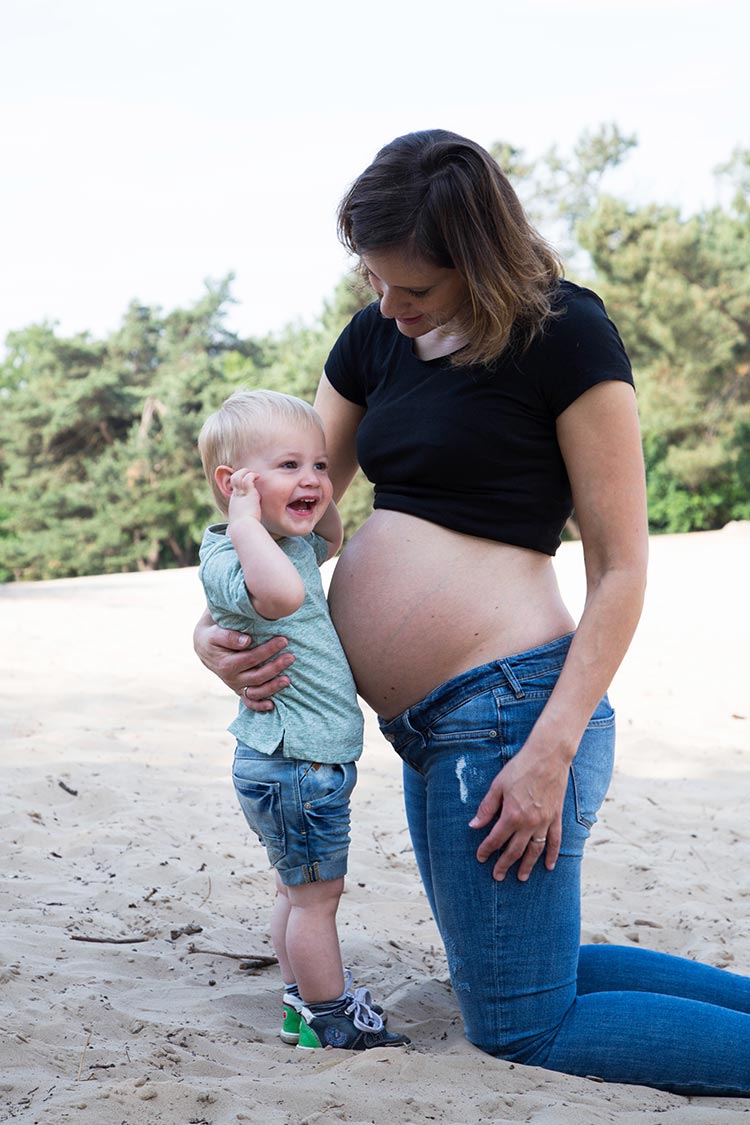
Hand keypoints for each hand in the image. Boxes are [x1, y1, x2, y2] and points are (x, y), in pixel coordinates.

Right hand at [193, 609, 293, 712]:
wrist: (205, 647)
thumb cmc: (213, 637)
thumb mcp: (216, 633)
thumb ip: (229, 637)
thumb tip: (246, 641)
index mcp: (226, 664)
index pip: (251, 658)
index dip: (268, 650)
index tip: (283, 641)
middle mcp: (231, 678)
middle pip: (257, 676)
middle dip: (275, 667)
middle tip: (291, 657)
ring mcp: (236, 686)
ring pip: (256, 691)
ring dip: (273, 687)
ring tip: (288, 680)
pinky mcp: (240, 690)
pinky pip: (249, 702)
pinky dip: (259, 706)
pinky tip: (272, 705)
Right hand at [227, 467, 261, 523]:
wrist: (243, 527)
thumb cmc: (244, 527)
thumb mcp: (243, 521)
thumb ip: (247, 518)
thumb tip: (252, 522)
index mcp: (234, 502)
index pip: (235, 488)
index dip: (240, 484)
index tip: (247, 485)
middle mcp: (235, 496)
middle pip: (233, 479)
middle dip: (241, 474)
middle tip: (250, 475)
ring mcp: (240, 493)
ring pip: (238, 475)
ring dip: (246, 472)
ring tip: (255, 475)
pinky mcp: (247, 492)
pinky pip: (248, 478)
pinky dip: (252, 475)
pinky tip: (258, 477)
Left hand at [469, 742, 567, 881]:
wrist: (548, 756)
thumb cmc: (520, 768)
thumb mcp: (498, 785)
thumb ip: (487, 808)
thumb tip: (474, 825)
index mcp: (512, 815)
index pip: (496, 839)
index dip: (486, 850)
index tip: (480, 858)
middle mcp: (529, 823)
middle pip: (515, 850)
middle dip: (504, 864)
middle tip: (497, 876)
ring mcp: (544, 822)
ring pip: (535, 850)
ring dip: (527, 865)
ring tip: (521, 877)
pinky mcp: (556, 817)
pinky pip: (555, 841)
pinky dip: (552, 854)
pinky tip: (549, 866)